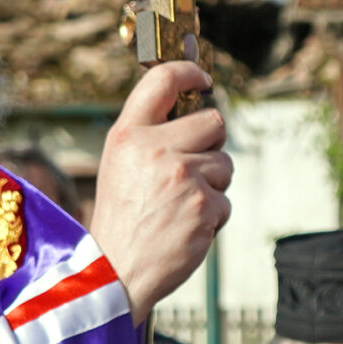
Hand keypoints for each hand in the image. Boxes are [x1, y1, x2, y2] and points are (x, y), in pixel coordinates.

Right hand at [87, 63, 232, 322]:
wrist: (117, 271)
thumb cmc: (122, 218)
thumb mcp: (118, 165)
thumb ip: (149, 134)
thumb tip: (193, 107)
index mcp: (128, 135)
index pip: (162, 81)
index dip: (189, 72)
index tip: (202, 79)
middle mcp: (154, 149)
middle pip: (214, 122)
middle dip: (211, 145)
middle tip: (191, 169)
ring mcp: (182, 177)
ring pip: (225, 164)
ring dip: (212, 186)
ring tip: (180, 206)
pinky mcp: (204, 206)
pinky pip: (225, 200)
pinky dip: (212, 216)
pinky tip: (186, 227)